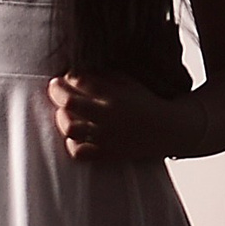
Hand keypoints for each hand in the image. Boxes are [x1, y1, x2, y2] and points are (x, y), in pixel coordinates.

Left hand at [48, 71, 187, 161]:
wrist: (169, 129)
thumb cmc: (147, 102)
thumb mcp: (130, 81)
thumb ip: (106, 75)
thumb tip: (79, 71)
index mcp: (115, 93)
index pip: (79, 79)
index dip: (68, 76)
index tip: (67, 76)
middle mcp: (108, 114)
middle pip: (68, 102)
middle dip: (56, 92)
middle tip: (55, 88)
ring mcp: (106, 136)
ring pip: (70, 127)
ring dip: (62, 117)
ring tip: (63, 112)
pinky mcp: (107, 153)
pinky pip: (78, 151)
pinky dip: (71, 143)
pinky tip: (74, 136)